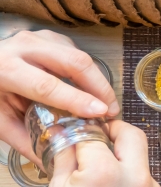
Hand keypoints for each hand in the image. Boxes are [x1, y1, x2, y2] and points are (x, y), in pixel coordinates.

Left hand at [0, 30, 118, 164]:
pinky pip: (79, 53)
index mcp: (6, 69)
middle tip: (112, 110)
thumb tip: (50, 160)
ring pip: (81, 56)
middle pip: (74, 62)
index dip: (76, 99)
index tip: (100, 112)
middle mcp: (25, 46)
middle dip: (99, 86)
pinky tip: (91, 89)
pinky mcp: (53, 38)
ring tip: (105, 103)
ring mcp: (41, 38)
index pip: (46, 85)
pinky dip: (90, 73)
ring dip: (98, 81)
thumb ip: (23, 137)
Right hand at [50, 120, 158, 186]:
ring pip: (141, 152)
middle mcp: (134, 176)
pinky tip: (111, 175)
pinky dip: (128, 167)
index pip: (94, 135)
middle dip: (115, 129)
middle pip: (131, 134)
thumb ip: (63, 158)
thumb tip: (61, 132)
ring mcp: (148, 185)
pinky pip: (143, 170)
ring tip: (101, 158)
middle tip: (96, 135)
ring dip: (122, 149)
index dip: (82, 130)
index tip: (75, 129)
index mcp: (104, 173)